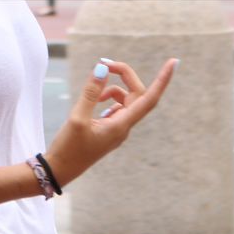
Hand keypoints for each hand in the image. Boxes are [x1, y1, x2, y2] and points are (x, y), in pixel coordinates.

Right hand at [44, 57, 176, 187]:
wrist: (60, 171)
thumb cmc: (68, 149)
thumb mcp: (77, 118)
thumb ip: (91, 92)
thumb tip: (103, 68)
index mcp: (121, 125)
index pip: (149, 98)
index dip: (162, 80)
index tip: (174, 62)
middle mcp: (124, 127)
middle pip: (136, 94)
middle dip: (124, 76)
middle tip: (104, 63)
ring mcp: (118, 130)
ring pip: (125, 101)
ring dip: (112, 89)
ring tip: (92, 92)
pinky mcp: (109, 131)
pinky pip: (117, 109)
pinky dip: (108, 100)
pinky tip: (95, 103)